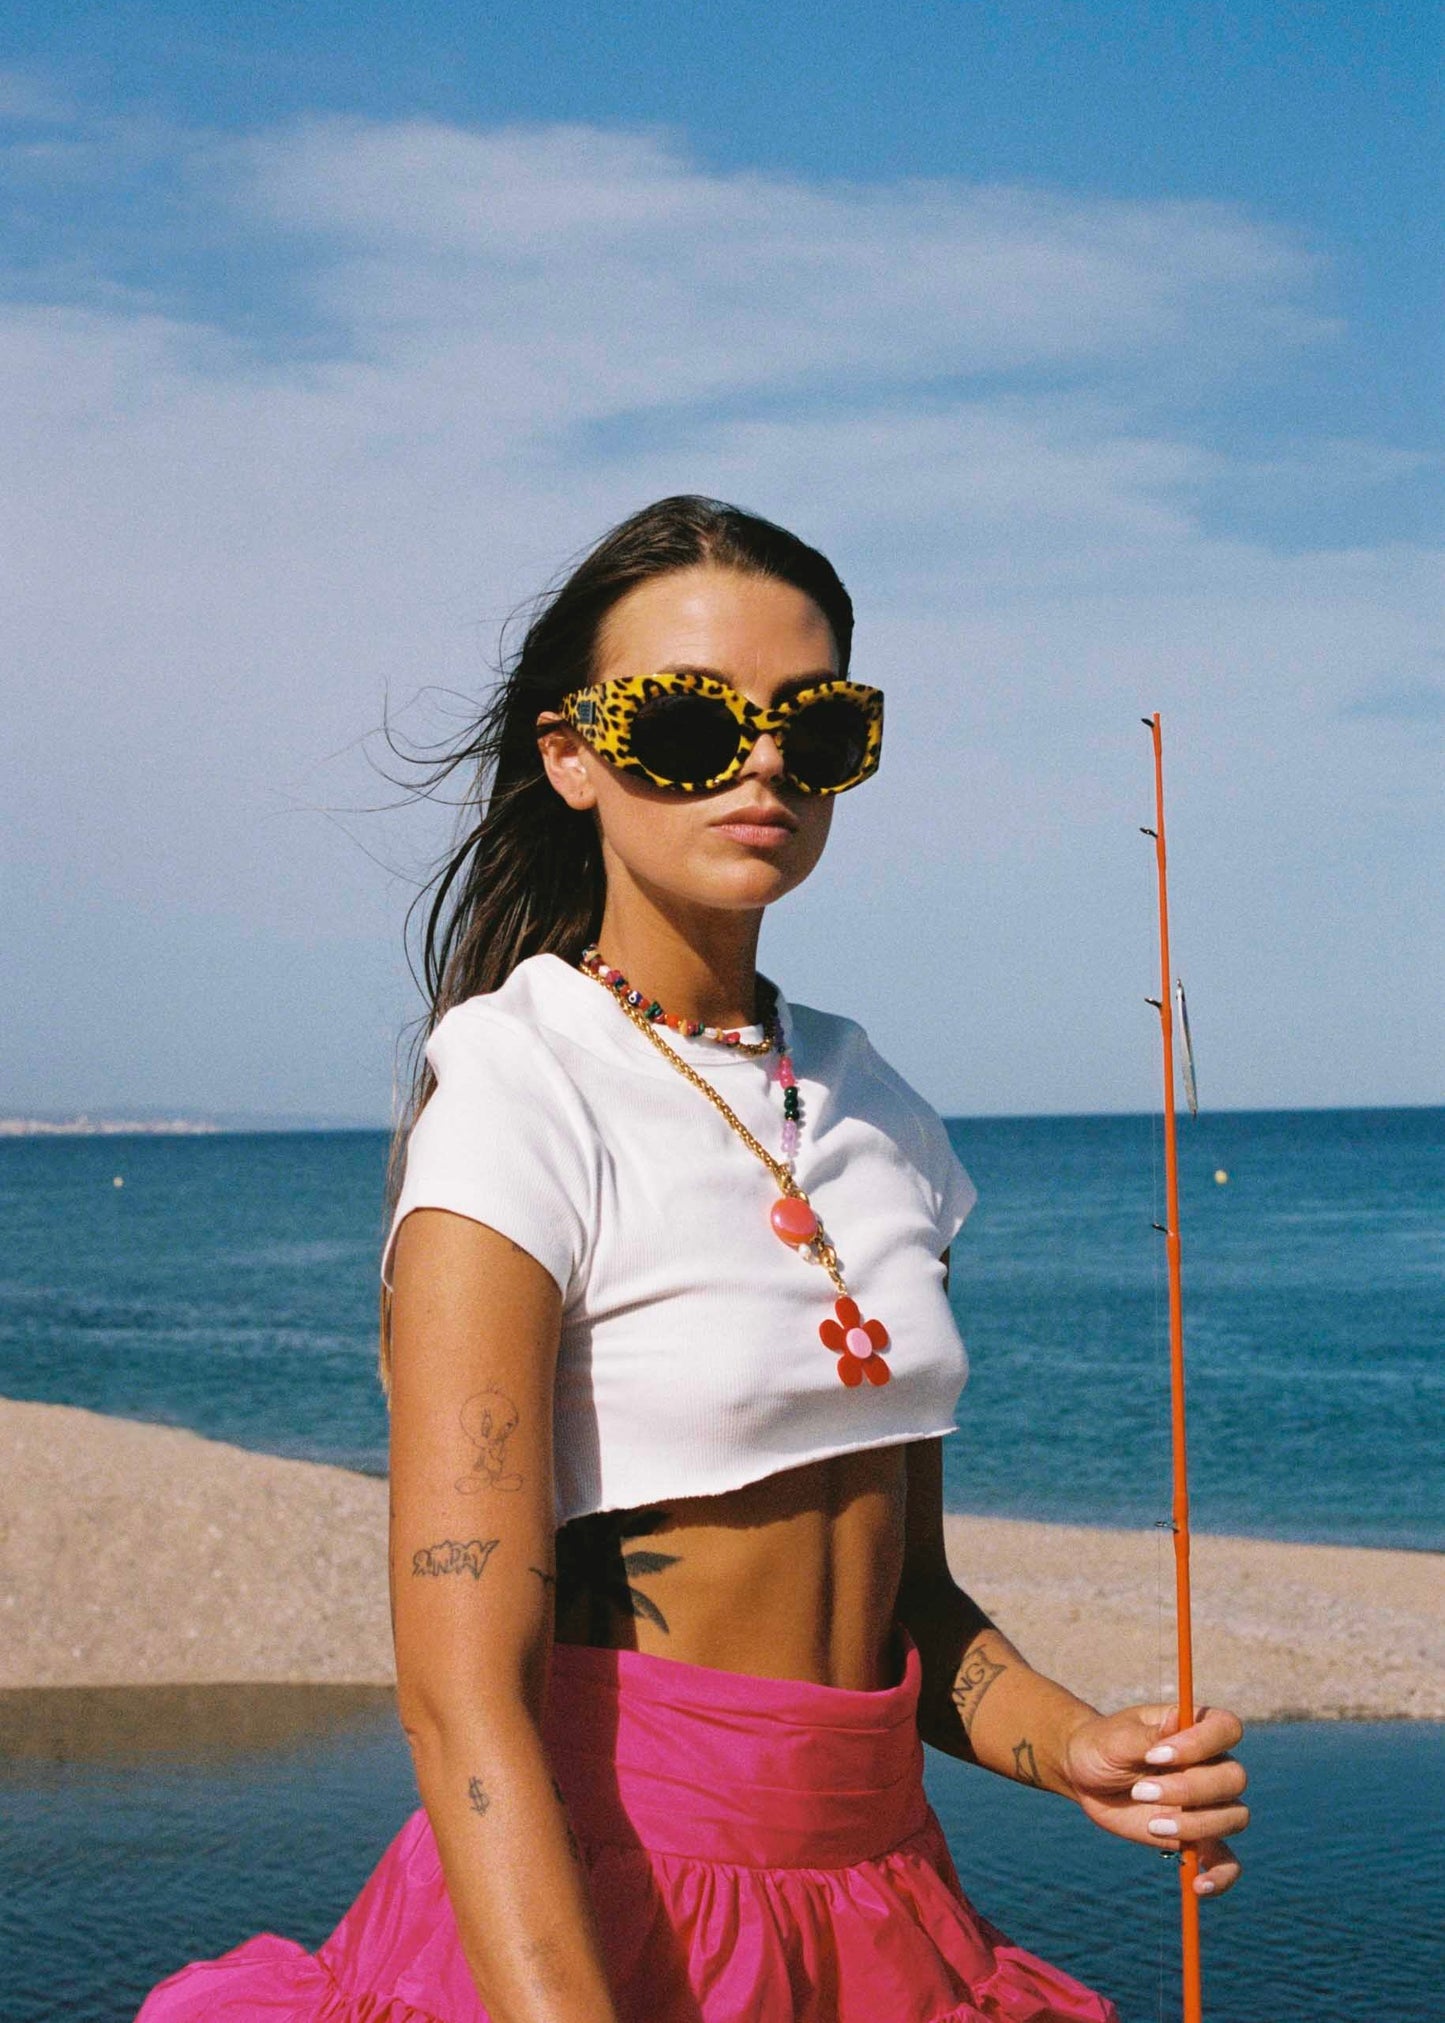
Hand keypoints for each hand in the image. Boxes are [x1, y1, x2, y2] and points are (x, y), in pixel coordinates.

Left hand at [1060, 1702, 1247, 1896]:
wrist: (1087, 1775)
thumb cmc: (1103, 1746)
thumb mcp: (1117, 1739)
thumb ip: (1149, 1737)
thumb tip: (1178, 1719)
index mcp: (1196, 1728)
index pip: (1227, 1729)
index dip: (1200, 1744)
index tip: (1155, 1756)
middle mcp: (1211, 1764)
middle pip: (1233, 1778)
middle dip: (1189, 1790)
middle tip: (1141, 1792)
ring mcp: (1208, 1803)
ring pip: (1234, 1816)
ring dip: (1195, 1824)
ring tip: (1152, 1824)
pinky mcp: (1199, 1838)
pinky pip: (1227, 1862)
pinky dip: (1221, 1877)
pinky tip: (1198, 1886)